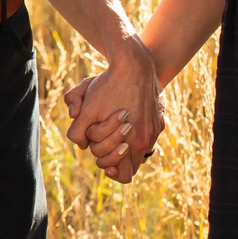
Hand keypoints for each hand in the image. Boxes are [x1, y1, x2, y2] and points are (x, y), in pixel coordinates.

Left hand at [64, 37, 163, 182]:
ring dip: (124, 143)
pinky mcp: (160, 117)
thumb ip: (77, 131)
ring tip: (112, 127)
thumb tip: (81, 143)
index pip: (124, 176)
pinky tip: (124, 116)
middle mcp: (149, 139)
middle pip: (131, 165)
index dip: (109, 168)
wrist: (135, 62)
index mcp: (136, 143)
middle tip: (102, 139)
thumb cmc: (109, 85)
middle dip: (113, 155)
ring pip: (139, 149)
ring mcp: (156, 128)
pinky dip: (134, 130)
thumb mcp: (87, 108)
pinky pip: (147, 134)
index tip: (101, 157)